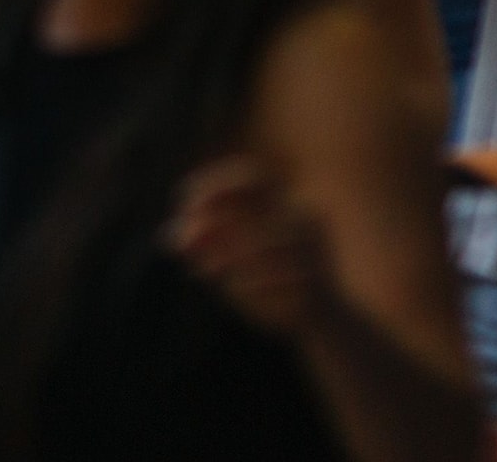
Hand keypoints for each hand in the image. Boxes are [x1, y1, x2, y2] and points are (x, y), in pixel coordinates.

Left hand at [167, 155, 331, 341]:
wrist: (324, 319)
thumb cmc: (269, 280)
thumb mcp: (230, 261)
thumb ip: (204, 247)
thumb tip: (172, 237)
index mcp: (283, 206)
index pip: (254, 177)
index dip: (219, 183)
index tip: (184, 201)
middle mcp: (304, 221)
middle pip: (259, 209)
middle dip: (216, 223)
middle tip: (183, 242)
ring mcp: (316, 252)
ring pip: (270, 244)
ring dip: (230, 255)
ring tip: (206, 268)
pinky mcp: (320, 284)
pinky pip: (281, 278)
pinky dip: (253, 284)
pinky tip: (237, 288)